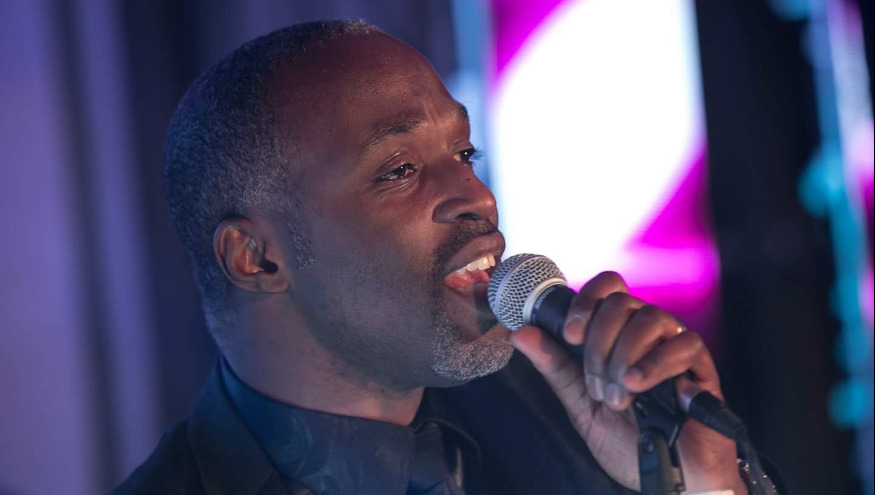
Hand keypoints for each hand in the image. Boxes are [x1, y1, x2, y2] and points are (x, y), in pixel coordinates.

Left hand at [510, 272, 746, 493]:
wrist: (666, 476)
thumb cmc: (628, 438)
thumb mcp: (580, 402)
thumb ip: (554, 367)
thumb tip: (520, 333)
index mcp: (619, 333)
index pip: (607, 289)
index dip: (586, 302)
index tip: (571, 335)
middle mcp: (648, 332)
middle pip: (622, 302)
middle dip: (599, 343)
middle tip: (595, 386)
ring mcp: (676, 345)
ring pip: (650, 319)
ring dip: (623, 356)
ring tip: (617, 396)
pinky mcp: (702, 367)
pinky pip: (683, 345)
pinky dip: (654, 364)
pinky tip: (637, 386)